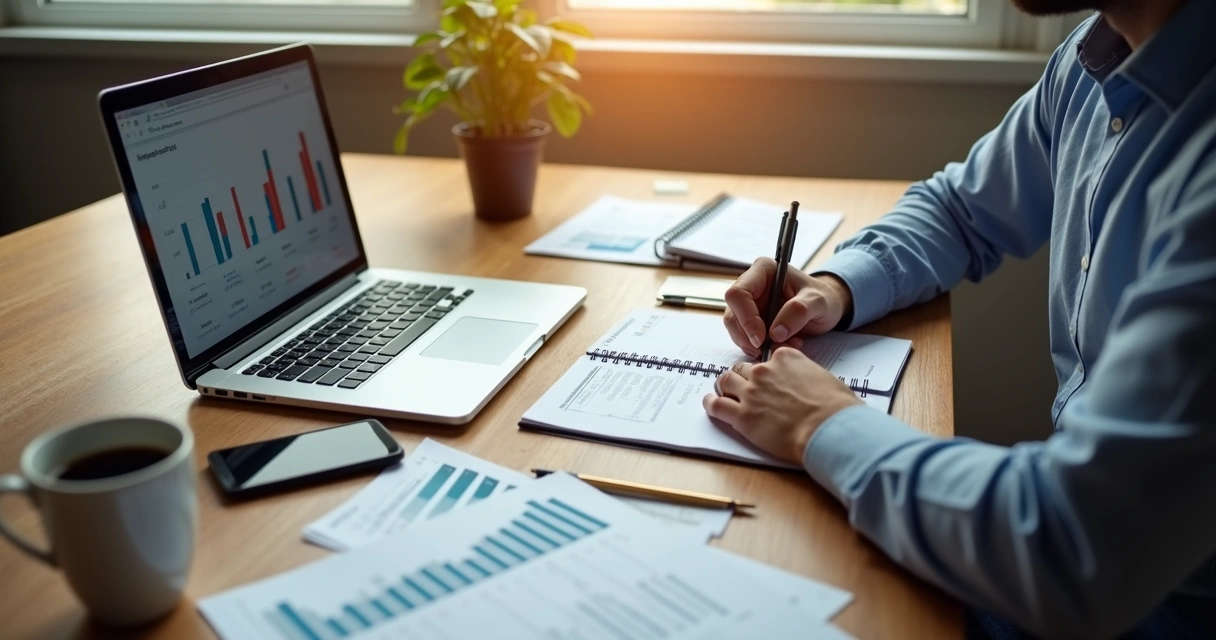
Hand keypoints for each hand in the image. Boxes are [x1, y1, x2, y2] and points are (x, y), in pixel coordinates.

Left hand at [703, 347, 861, 463]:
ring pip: (726, 382)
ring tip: (721, 392)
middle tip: (742, 386)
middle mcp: (765, 371)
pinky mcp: (742, 416)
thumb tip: (811, 386)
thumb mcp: (827, 381)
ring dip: (723, 387)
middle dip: (742, 377)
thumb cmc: (836, 409)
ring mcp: (751, 392)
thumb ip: (810, 377)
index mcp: (786, 358)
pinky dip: (710, 404)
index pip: (769, 358)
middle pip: (743, 368)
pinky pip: (716, 405)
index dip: (768, 370)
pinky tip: (710, 404)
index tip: (768, 378)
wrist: (828, 430)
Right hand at [724, 258, 853, 357]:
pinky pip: (744, 338)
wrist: (826, 309)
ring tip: (781, 346)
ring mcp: (749, 304)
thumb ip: (798, 312)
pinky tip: (778, 346)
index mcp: (763, 271)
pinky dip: (758, 348)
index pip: (738, 294)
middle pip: (732, 314)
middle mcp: (751, 285)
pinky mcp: (750, 320)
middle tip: (768, 349)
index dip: (746, 318)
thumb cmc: (823, 298)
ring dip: (754, 345)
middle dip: (748, 336)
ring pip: (735, 329)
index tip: (761, 338)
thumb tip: (775, 333)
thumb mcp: (818, 302)